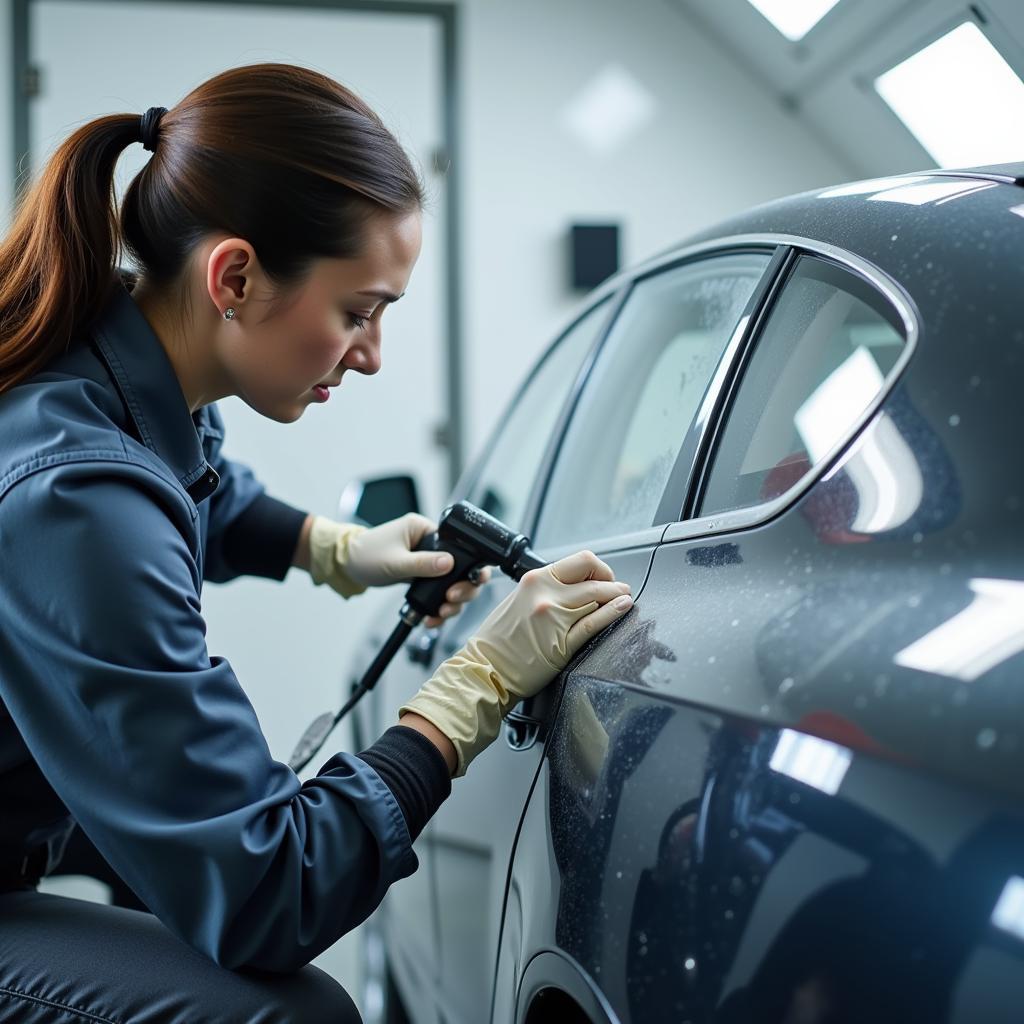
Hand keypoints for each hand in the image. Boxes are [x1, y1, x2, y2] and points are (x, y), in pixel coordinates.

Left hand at [308, 513, 489, 621]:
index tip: (468, 582)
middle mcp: (429, 543)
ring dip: (452, 601)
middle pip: (461, 567)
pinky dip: (439, 605)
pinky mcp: (422, 575)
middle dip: (462, 588)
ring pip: (452, 582)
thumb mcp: (395, 562)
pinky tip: (434, 616)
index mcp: (424, 529)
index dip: (469, 565)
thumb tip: (450, 563)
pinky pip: (438, 590)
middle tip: (452, 600)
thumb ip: (423, 563)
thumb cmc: (365, 555)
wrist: (347, 566)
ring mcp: (427, 561)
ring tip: (442, 613)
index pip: (459, 545)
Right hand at [399, 550, 632, 775]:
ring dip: (617, 597)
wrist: (484, 669)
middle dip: (613, 582)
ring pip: (597, 598)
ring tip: (623, 599)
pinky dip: (613, 613)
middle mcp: (545, 594)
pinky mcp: (561, 643)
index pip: (580, 561)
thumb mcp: (519, 600)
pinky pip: (593, 623)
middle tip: (620, 589)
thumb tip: (577, 586)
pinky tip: (622, 608)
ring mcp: (554, 618)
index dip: (600, 568)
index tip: (604, 577)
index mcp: (535, 580)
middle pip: (594, 577)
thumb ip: (546, 589)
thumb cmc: (499, 640)